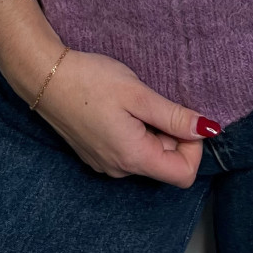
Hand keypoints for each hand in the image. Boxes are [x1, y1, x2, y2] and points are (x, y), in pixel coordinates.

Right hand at [37, 49, 217, 186]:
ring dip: (153, 132)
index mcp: (133, 157)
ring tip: (136, 102)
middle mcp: (119, 169)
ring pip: (147, 156)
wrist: (44, 77)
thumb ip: (175, 116)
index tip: (183, 117)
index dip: (193, 147)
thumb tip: (209, 130)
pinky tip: (121, 107)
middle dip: (172, 135)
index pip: (184, 175)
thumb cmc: (90, 81)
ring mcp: (105, 164)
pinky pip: (129, 151)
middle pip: (165, 164)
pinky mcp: (96, 153)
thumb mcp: (138, 94)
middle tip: (156, 102)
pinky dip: (136, 131)